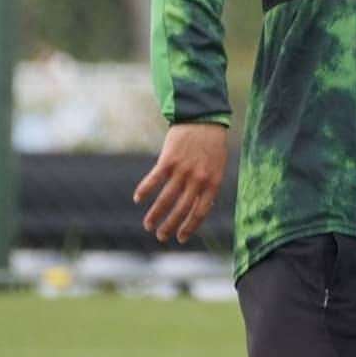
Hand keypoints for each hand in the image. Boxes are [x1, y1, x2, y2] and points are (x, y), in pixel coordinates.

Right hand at [133, 123, 228, 243]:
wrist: (204, 118)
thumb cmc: (212, 145)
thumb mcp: (217, 167)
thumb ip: (208, 187)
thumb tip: (199, 211)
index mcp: (212, 182)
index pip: (200, 212)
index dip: (189, 227)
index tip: (180, 238)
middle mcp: (198, 179)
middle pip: (182, 210)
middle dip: (169, 226)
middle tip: (160, 236)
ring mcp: (183, 170)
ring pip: (165, 199)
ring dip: (155, 215)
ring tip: (148, 225)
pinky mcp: (168, 160)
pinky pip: (154, 180)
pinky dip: (144, 190)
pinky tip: (138, 198)